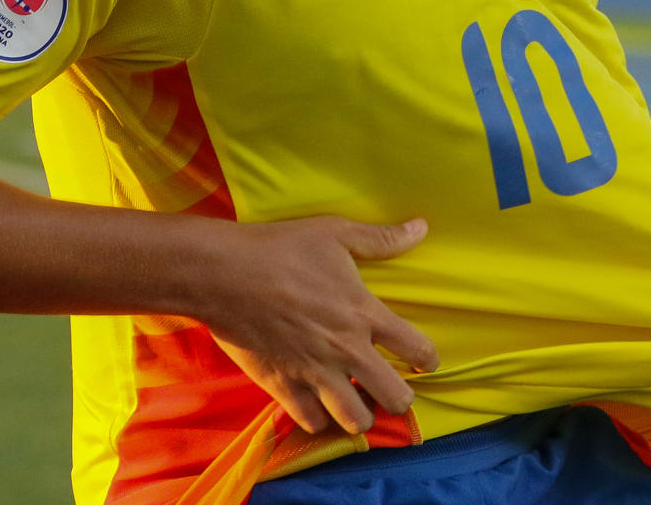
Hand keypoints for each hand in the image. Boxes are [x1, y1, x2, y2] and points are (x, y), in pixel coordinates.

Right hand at [197, 216, 438, 436]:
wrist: (223, 274)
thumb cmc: (280, 249)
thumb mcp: (334, 233)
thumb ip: (381, 238)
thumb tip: (421, 228)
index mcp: (363, 313)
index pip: (416, 348)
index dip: (427, 359)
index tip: (424, 361)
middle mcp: (346, 350)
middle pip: (395, 397)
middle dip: (400, 397)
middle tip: (391, 389)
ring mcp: (314, 373)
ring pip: (356, 420)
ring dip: (361, 414)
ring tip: (356, 401)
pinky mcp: (282, 387)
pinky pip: (312, 422)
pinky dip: (319, 418)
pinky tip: (319, 405)